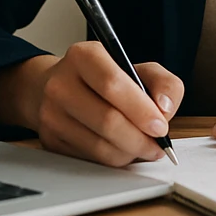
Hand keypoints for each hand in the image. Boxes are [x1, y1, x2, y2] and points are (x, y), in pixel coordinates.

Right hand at [0, 43, 183, 167]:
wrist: (62, 87)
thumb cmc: (106, 80)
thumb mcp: (138, 69)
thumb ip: (163, 83)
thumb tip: (165, 108)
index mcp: (83, 56)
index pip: (112, 84)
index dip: (141, 109)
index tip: (161, 126)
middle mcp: (61, 83)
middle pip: (107, 120)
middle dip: (140, 139)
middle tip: (158, 145)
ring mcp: (51, 113)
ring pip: (99, 146)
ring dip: (130, 153)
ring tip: (144, 148)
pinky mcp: (50, 139)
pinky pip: (90, 159)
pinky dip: (114, 159)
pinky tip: (123, 149)